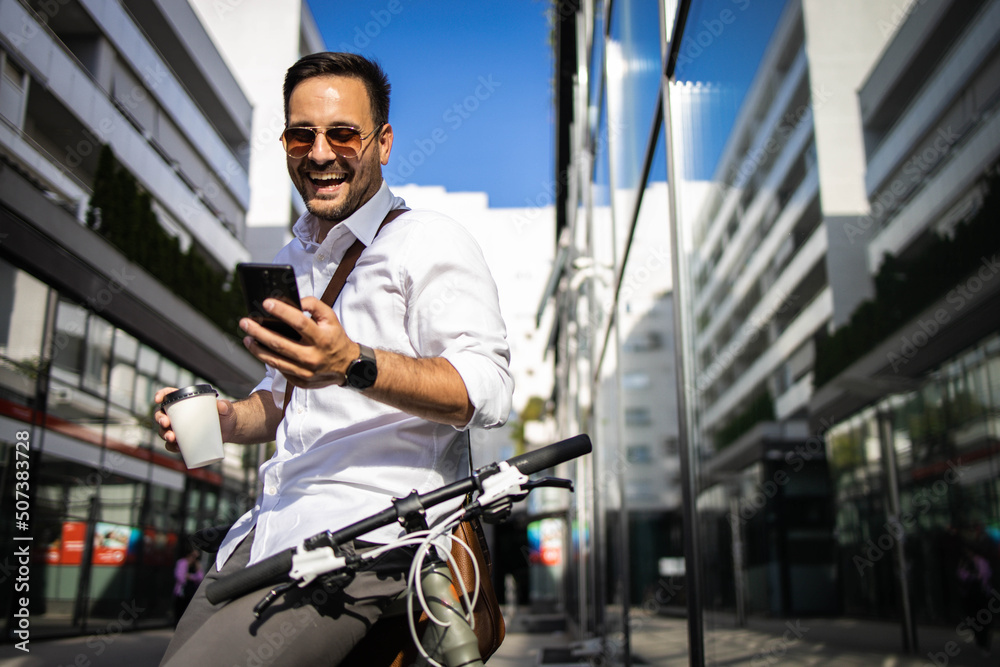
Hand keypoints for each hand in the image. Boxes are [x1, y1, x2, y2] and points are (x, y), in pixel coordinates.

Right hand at [153, 387, 236, 451]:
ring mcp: (179, 428)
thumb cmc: (226, 415)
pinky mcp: (183, 440)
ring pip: (164, 430)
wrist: (229, 430)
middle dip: (160, 419)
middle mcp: (178, 414)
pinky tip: (176, 447)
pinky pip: (172, 444)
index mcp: (185, 401)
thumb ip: (225, 406)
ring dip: (164, 434)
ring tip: (172, 438)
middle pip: (162, 414)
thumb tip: (221, 405)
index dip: (161, 395)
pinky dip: (171, 446)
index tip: (158, 400)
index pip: (169, 395)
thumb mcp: (226, 409)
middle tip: (166, 423)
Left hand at [240, 297, 361, 388]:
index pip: (299, 322)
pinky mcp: (301, 381)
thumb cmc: (335, 338)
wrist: (347, 367)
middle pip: (280, 344)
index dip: (282, 311)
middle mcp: (313, 357)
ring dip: (257, 349)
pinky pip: (280, 370)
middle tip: (244, 322)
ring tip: (247, 338)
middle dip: (258, 332)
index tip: (266, 303)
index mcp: (322, 338)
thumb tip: (294, 302)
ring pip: (275, 360)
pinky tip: (260, 350)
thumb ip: (314, 305)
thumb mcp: (331, 318)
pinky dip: (268, 359)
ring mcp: (306, 372)